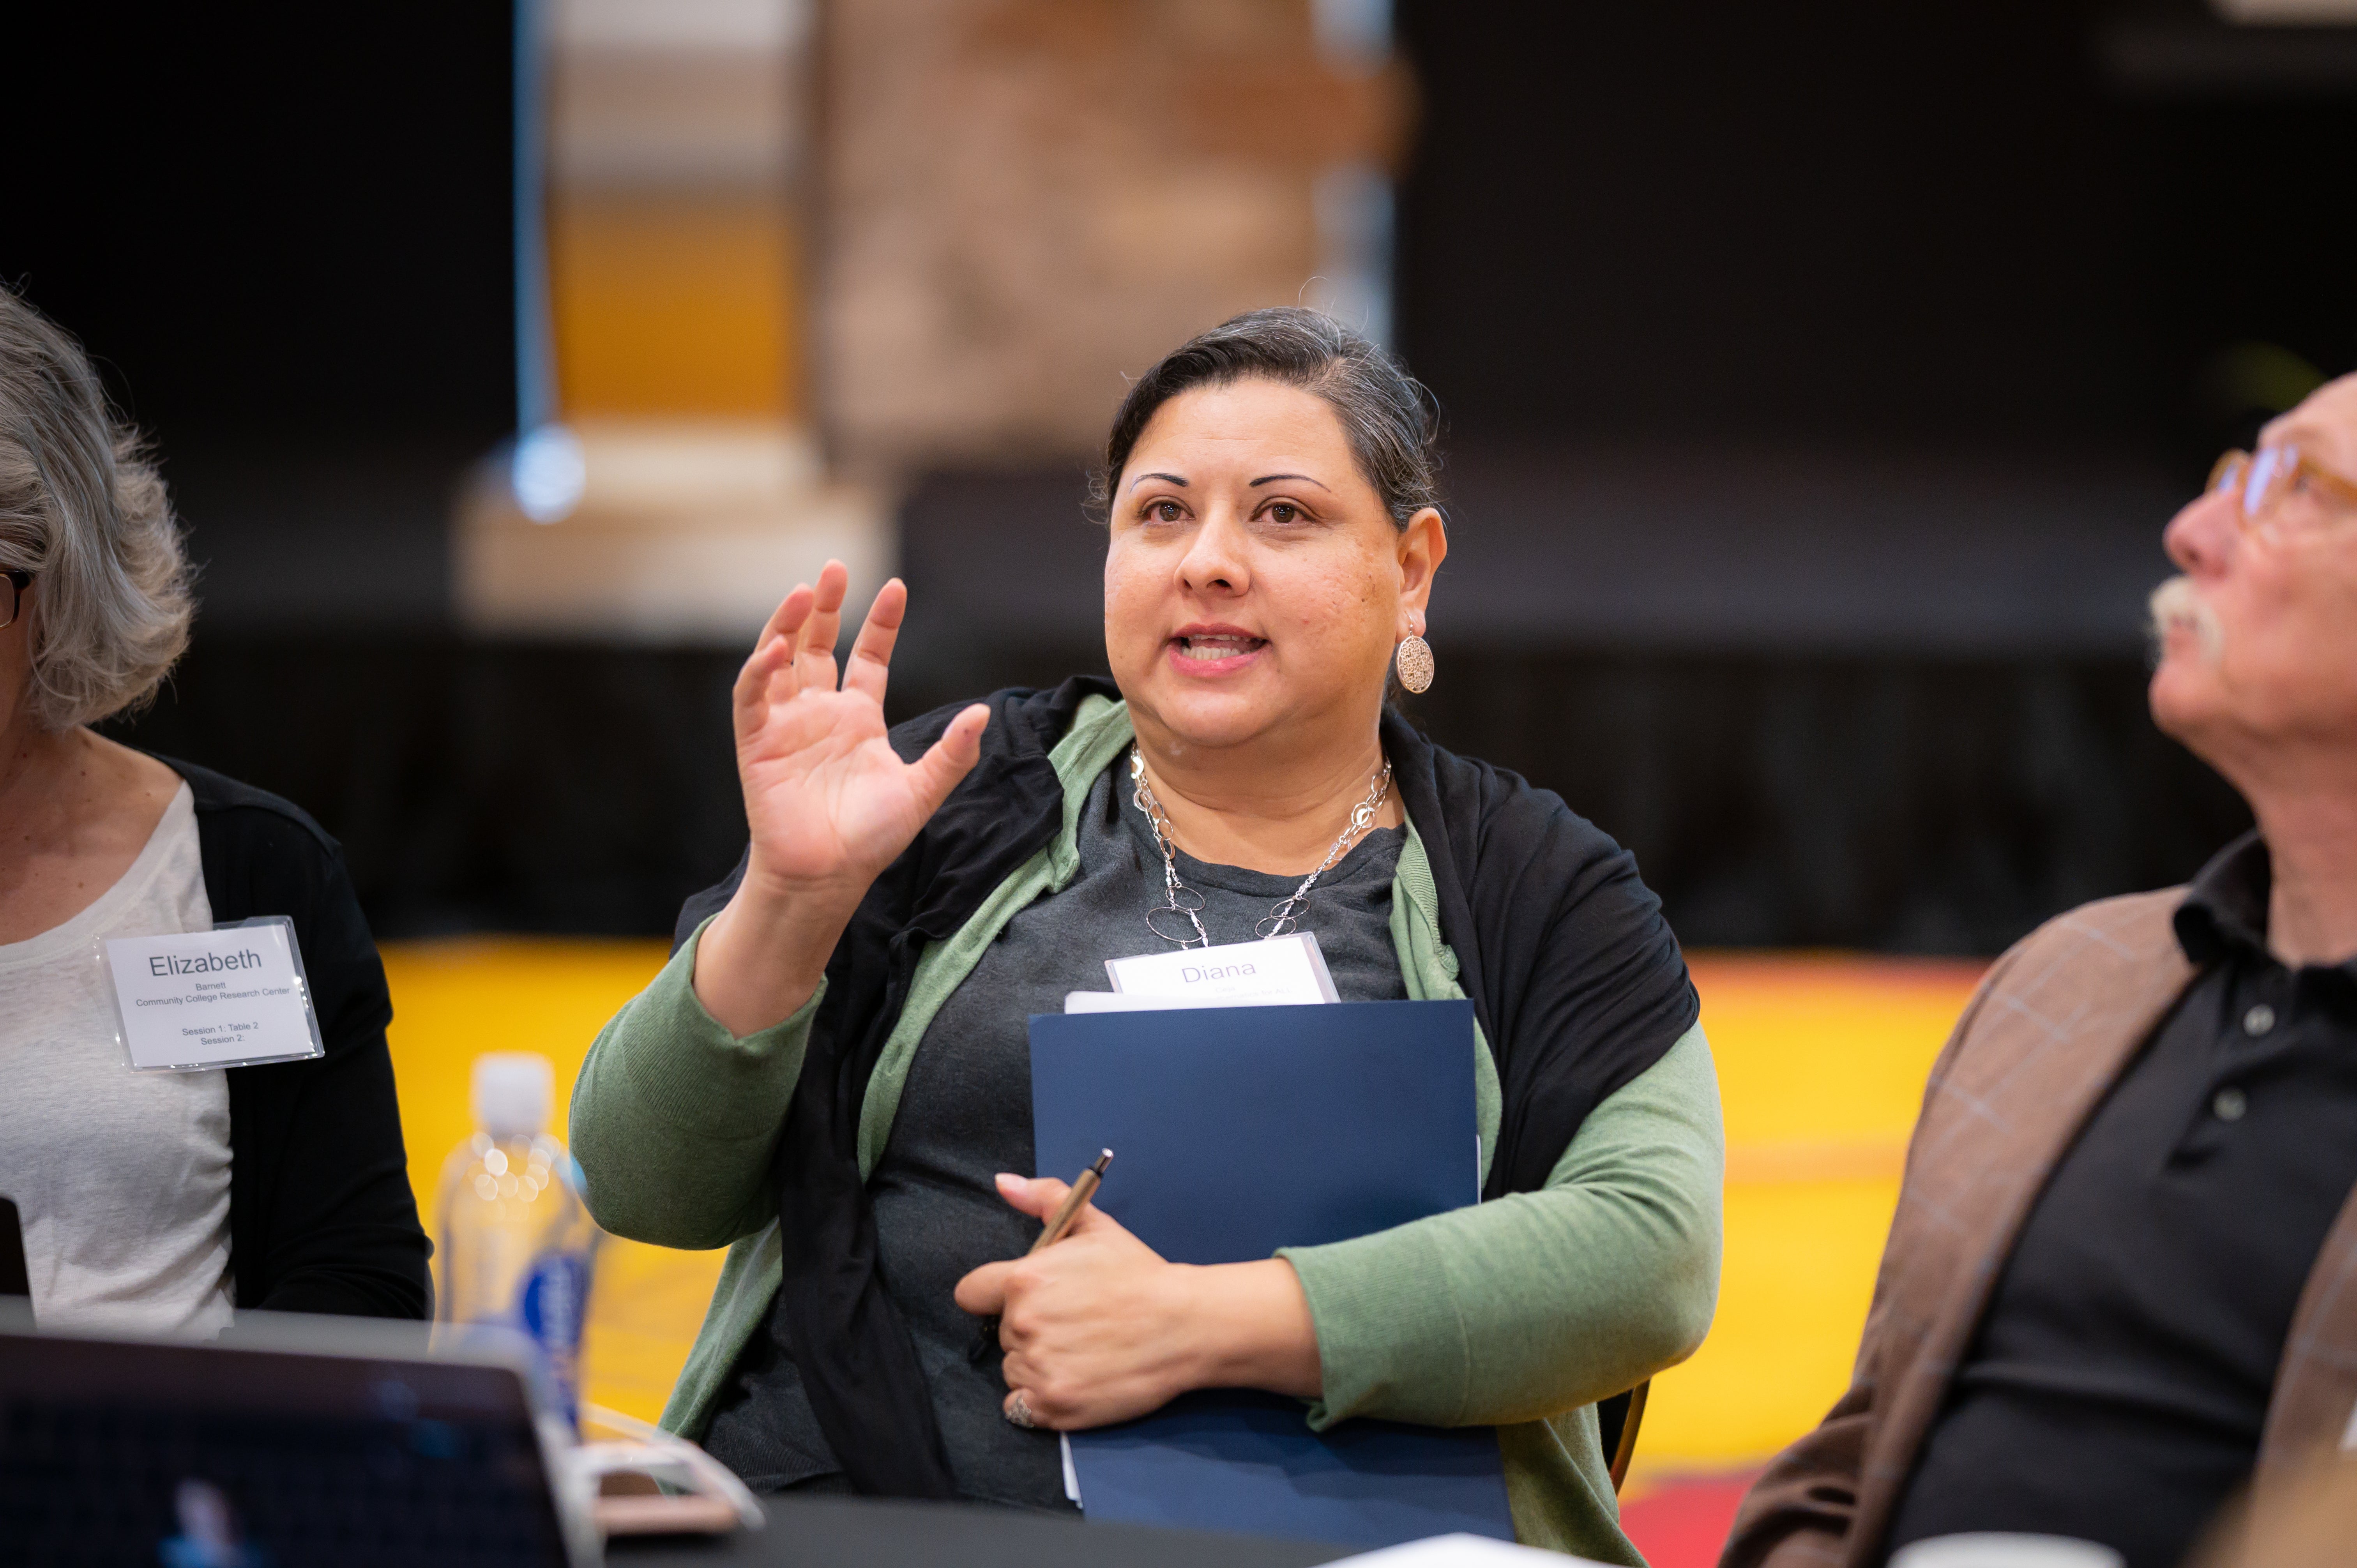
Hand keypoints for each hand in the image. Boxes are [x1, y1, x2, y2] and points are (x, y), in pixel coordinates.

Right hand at [693, 563, 986, 1035]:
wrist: (827, 877)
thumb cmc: (870, 838)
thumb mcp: (921, 791)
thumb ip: (952, 754)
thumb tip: (984, 714)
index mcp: (858, 719)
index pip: (868, 657)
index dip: (880, 623)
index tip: (896, 587)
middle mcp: (820, 714)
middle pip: (818, 645)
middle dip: (824, 607)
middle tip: (834, 568)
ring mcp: (786, 725)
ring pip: (781, 659)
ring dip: (788, 624)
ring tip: (803, 590)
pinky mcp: (756, 742)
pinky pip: (752, 696)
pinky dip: (760, 670)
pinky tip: (776, 647)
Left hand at [952, 1175, 1323, 1429]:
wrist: (1184, 1326)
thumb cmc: (1139, 1275)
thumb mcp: (1093, 1225)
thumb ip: (1043, 1199)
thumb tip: (1001, 1183)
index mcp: (1023, 1280)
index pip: (971, 1294)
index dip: (995, 1295)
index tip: (1027, 1299)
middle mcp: (1023, 1325)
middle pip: (1002, 1332)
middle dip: (1031, 1327)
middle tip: (1076, 1322)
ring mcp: (1037, 1369)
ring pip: (1013, 1368)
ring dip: (1037, 1364)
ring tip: (1082, 1351)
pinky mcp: (1052, 1406)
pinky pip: (1020, 1406)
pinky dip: (1041, 1398)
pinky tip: (1075, 1379)